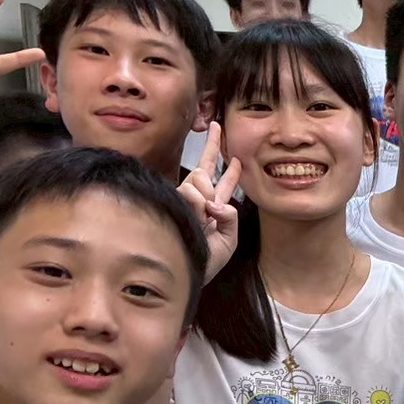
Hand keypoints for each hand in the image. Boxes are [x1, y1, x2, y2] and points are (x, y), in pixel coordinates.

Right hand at [177, 121, 241, 282]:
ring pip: (197, 179)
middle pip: (203, 171)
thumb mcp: (229, 240)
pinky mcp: (173, 204)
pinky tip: (202, 214)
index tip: (220, 129)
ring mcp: (183, 201)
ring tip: (203, 219)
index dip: (219, 153)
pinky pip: (190, 192)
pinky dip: (199, 203)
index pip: (216, 174)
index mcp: (211, 205)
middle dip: (210, 182)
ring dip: (205, 196)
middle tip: (209, 210)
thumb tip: (214, 202)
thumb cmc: (207, 260)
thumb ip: (230, 217)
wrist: (188, 274)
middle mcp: (196, 200)